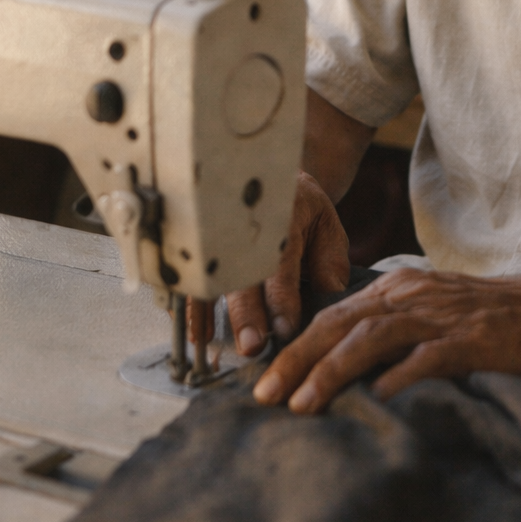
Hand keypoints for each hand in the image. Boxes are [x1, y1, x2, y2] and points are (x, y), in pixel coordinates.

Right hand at [187, 171, 349, 356]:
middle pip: (242, 272)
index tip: (284, 328)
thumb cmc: (302, 209)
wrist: (270, 176)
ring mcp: (219, 232)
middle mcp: (246, 225)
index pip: (281, 262)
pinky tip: (195, 330)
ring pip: (210, 273)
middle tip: (251, 344)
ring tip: (209, 341)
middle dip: (246, 312)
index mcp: (283, 218)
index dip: (282, 297)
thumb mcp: (326, 226)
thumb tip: (329, 296)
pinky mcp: (202, 244)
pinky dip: (190, 303)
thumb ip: (330, 262)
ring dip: (208, 310)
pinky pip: (191, 275)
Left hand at [252, 261, 520, 412]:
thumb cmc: (490, 317)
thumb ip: (390, 330)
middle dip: (296, 360)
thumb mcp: (431, 312)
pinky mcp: (472, 340)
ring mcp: (441, 317)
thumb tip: (341, 366)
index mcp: (397, 288)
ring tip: (304, 405)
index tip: (261, 380)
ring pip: (372, 339)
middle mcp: (411, 295)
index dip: (293, 346)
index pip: (331, 316)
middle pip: (340, 324)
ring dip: (333, 371)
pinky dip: (401, 376)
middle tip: (263, 396)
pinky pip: (429, 357)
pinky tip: (380, 399)